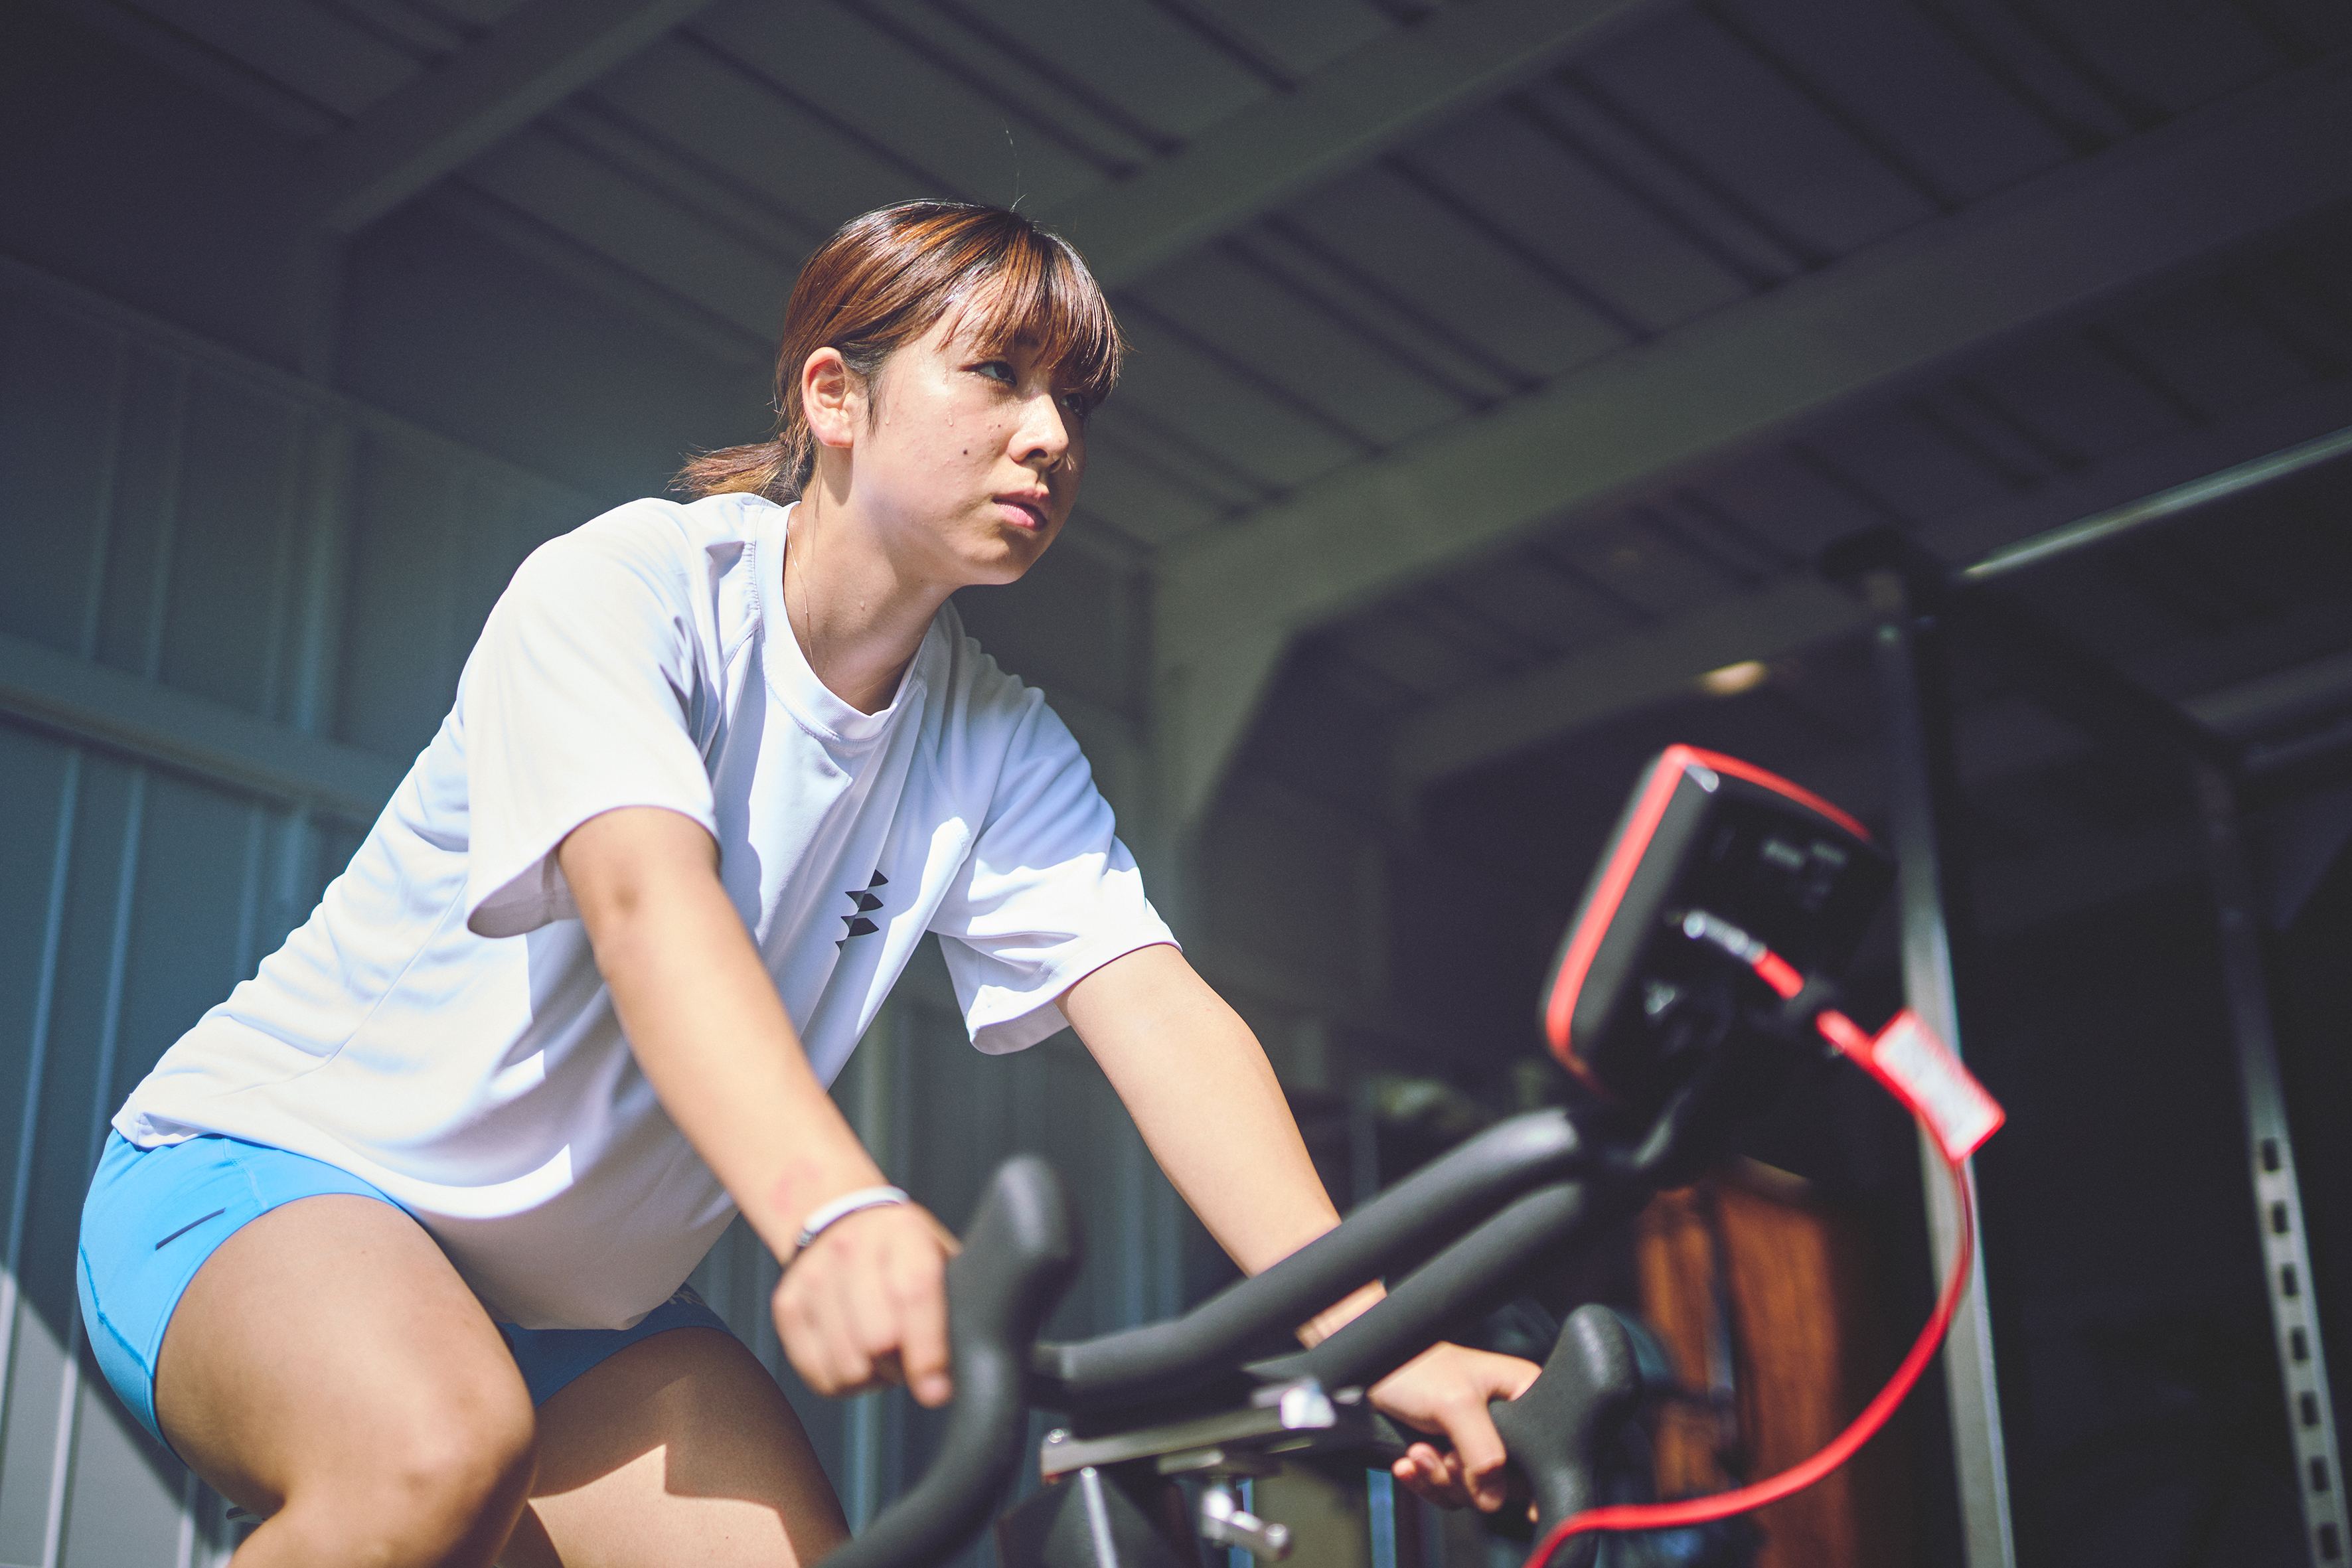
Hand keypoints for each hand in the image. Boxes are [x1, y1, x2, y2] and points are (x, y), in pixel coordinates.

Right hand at [772, 1202, 959, 1406]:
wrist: (839, 1217)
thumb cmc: (905, 1249)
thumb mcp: (941, 1256)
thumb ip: (961, 1301)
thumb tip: (975, 1360)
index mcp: (902, 1231)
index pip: (913, 1293)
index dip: (926, 1350)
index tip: (937, 1390)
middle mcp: (851, 1247)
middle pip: (876, 1340)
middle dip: (902, 1368)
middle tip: (914, 1361)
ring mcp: (812, 1276)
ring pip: (847, 1366)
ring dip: (874, 1377)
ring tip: (885, 1353)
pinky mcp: (786, 1305)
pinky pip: (820, 1376)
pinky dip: (845, 1382)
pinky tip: (858, 1356)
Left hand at [1369, 1342, 1542, 1510]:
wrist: (1367, 1370)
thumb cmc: (1413, 1367)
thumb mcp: (1456, 1405)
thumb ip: (1483, 1453)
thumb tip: (1493, 1499)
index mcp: (1524, 1394)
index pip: (1543, 1455)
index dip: (1518, 1480)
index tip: (1490, 1489)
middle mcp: (1509, 1420)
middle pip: (1506, 1482)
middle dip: (1465, 1478)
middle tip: (1442, 1456)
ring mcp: (1479, 1439)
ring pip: (1475, 1490)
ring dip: (1439, 1478)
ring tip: (1417, 1452)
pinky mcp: (1453, 1453)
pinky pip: (1450, 1489)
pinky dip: (1426, 1481)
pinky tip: (1408, 1462)